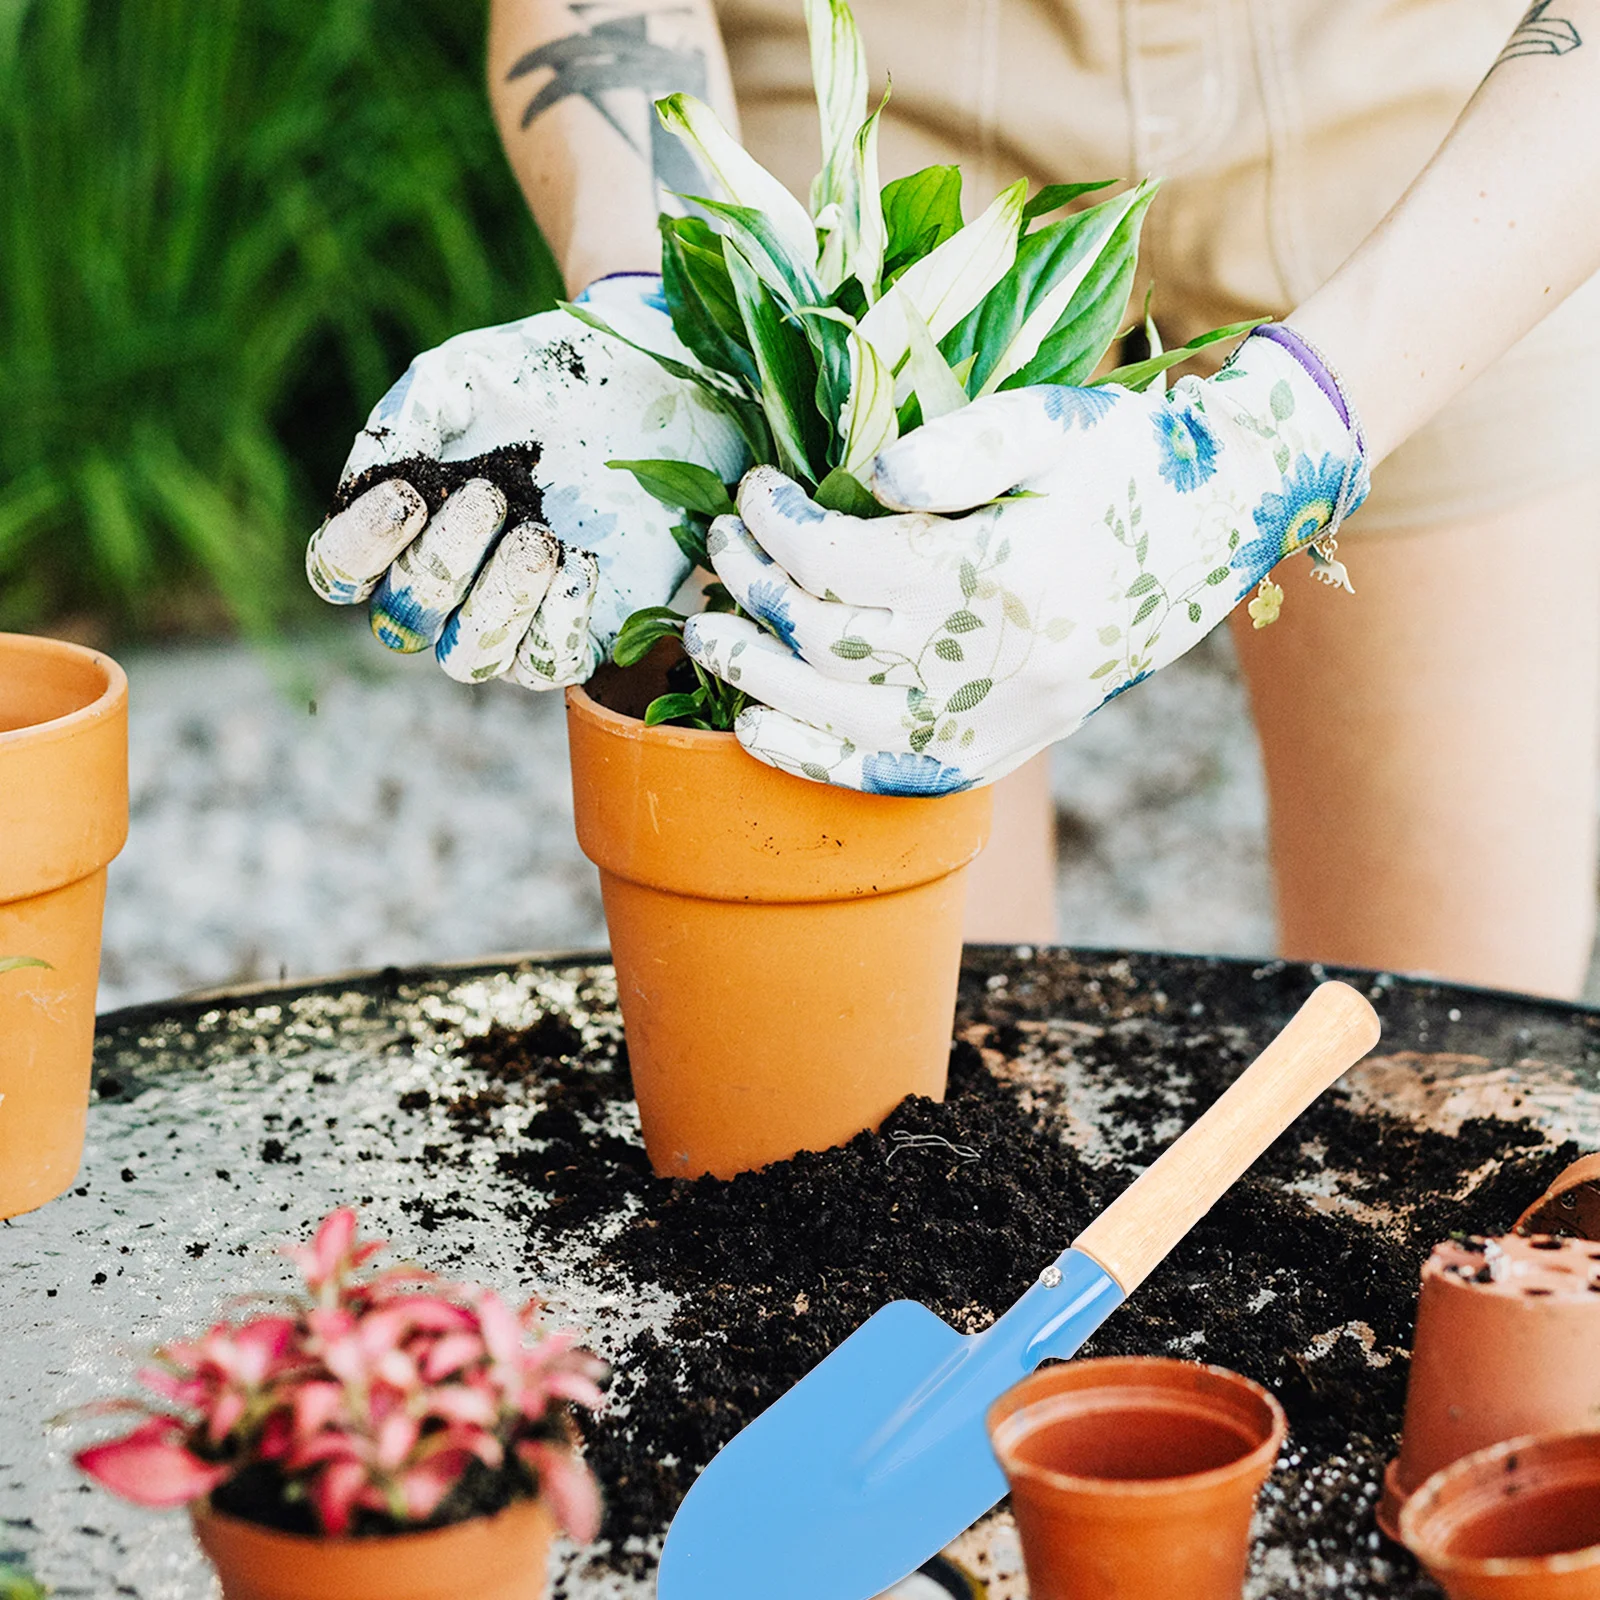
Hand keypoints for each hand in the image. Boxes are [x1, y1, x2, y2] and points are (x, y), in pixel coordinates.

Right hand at [305, 274, 746, 688]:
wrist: (644, 383)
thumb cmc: (539, 380)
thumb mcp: (463, 377)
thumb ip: (404, 418)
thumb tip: (367, 479)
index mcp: (399, 529)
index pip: (340, 572)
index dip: (360, 548)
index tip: (406, 496)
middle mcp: (444, 589)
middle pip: (406, 621)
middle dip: (442, 564)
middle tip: (489, 496)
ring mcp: (511, 617)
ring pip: (470, 660)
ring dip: (498, 602)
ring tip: (539, 539)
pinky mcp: (581, 630)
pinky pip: (550, 667)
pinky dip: (558, 623)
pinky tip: (581, 564)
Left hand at [682, 328, 1366, 792]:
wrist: (1220, 527)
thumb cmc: (1127, 461)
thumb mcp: (1052, 420)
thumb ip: (958, 445)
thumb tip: (864, 481)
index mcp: (1002, 571)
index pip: (843, 561)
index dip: (778, 526)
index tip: (755, 491)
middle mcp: (999, 660)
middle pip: (830, 639)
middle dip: (755, 591)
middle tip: (718, 550)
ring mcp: (1005, 717)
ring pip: (846, 717)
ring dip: (761, 678)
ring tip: (709, 635)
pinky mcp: (1008, 747)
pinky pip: (899, 772)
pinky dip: (821, 760)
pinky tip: (758, 732)